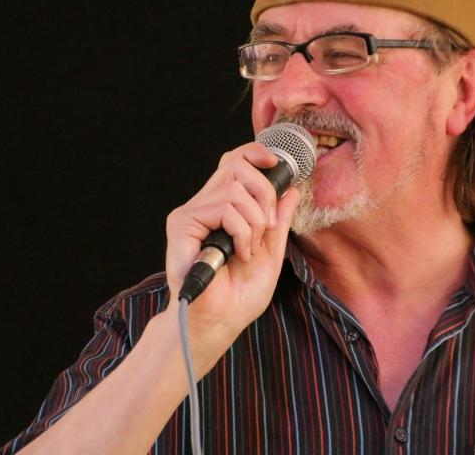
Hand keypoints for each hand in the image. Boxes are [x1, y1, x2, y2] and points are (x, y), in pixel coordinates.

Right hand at [163, 142, 299, 360]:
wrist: (219, 322)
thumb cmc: (239, 296)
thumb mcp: (271, 253)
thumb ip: (279, 221)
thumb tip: (292, 190)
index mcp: (222, 208)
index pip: (235, 161)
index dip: (255, 153)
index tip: (276, 163)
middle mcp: (204, 205)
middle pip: (235, 164)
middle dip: (264, 192)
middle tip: (268, 226)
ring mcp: (191, 213)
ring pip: (235, 188)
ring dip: (255, 222)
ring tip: (249, 250)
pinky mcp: (182, 223)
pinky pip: (224, 208)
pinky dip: (242, 232)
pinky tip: (238, 254)